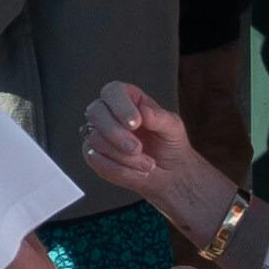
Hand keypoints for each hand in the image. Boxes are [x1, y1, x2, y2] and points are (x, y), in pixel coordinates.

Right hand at [71, 81, 235, 229]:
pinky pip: (94, 159)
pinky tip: (136, 171)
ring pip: (93, 138)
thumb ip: (157, 116)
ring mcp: (98, 136)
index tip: (136, 121)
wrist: (174, 178)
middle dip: (116, 133)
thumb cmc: (175, 148)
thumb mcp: (174, 127)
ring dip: (122, 155)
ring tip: (146, 163)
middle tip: (138, 149)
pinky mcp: (94, 157)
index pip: (111, 91)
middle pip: (94, 112)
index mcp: (127, 101)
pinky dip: (117, 168)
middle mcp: (108, 116)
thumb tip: (140, 111)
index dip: (118, 104)